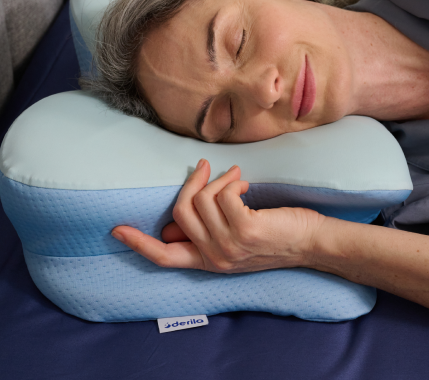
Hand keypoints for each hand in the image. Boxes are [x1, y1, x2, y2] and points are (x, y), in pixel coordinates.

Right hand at [111, 159, 324, 271]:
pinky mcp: (245, 230)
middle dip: (191, 182)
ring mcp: (229, 246)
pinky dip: (231, 183)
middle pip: (179, 213)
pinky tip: (245, 187)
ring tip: (236, 179)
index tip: (117, 231)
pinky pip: (222, 195)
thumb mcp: (237, 241)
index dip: (139, 244)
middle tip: (207, 167)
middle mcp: (215, 257)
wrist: (310, 243)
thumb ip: (211, 231)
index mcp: (208, 262)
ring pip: (201, 200)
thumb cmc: (277, 236)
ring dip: (218, 179)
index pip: (164, 258)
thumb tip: (188, 209)